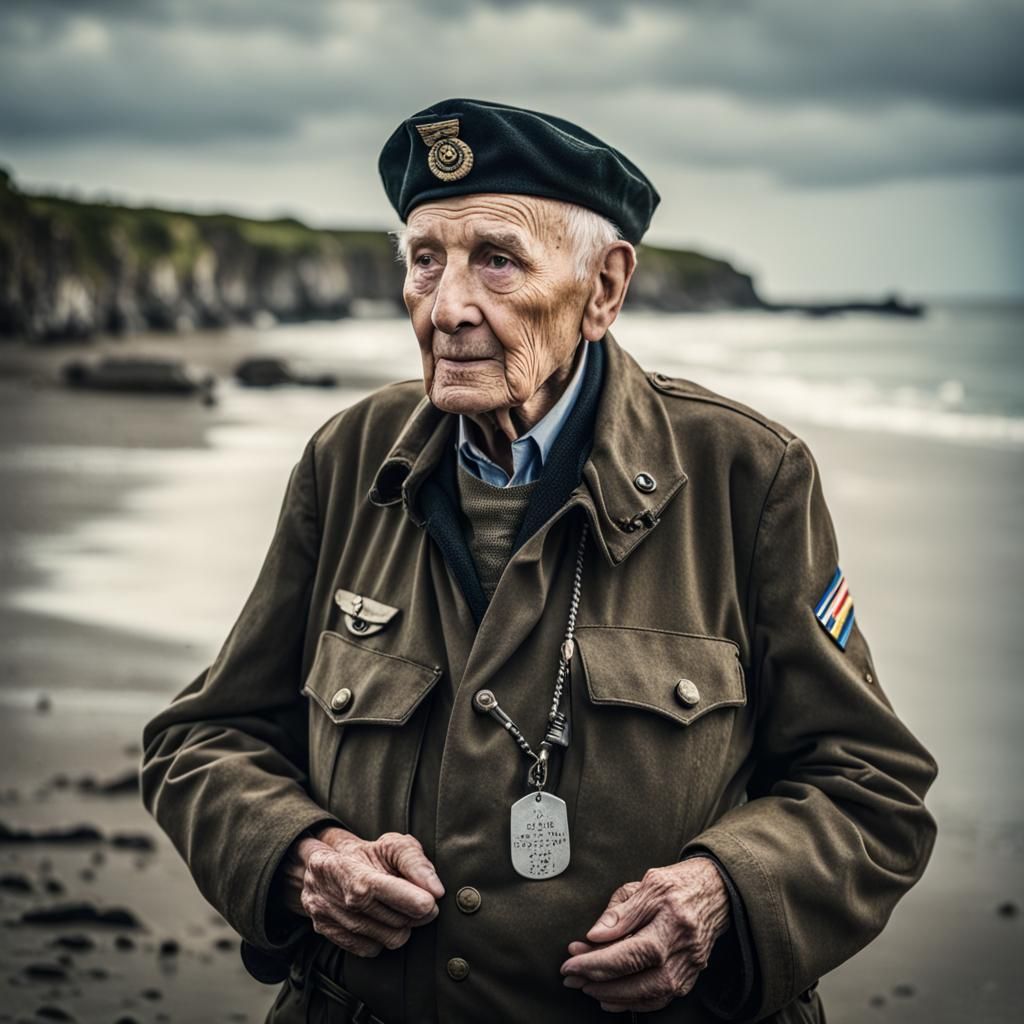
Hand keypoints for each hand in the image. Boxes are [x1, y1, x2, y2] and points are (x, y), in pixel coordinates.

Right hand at [283, 826, 443, 956]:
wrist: (326, 867)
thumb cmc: (367, 854)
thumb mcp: (391, 845)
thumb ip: (415, 862)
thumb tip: (436, 889)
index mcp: (340, 867)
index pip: (373, 889)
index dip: (406, 898)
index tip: (431, 901)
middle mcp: (328, 897)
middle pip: (386, 918)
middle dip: (415, 912)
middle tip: (423, 900)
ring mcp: (327, 920)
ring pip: (386, 938)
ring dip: (404, 926)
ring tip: (401, 907)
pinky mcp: (331, 937)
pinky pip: (373, 950)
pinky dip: (384, 937)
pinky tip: (382, 919)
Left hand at [561, 857, 729, 1013]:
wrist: (715, 891)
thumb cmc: (678, 883)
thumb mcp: (647, 884)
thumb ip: (621, 912)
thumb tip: (595, 936)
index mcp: (672, 923)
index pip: (628, 954)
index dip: (595, 963)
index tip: (569, 964)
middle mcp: (683, 952)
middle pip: (639, 982)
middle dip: (600, 984)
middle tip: (572, 978)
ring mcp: (689, 969)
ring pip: (649, 996)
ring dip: (614, 996)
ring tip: (587, 986)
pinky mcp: (689, 977)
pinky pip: (660, 999)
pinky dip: (634, 1002)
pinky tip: (612, 996)